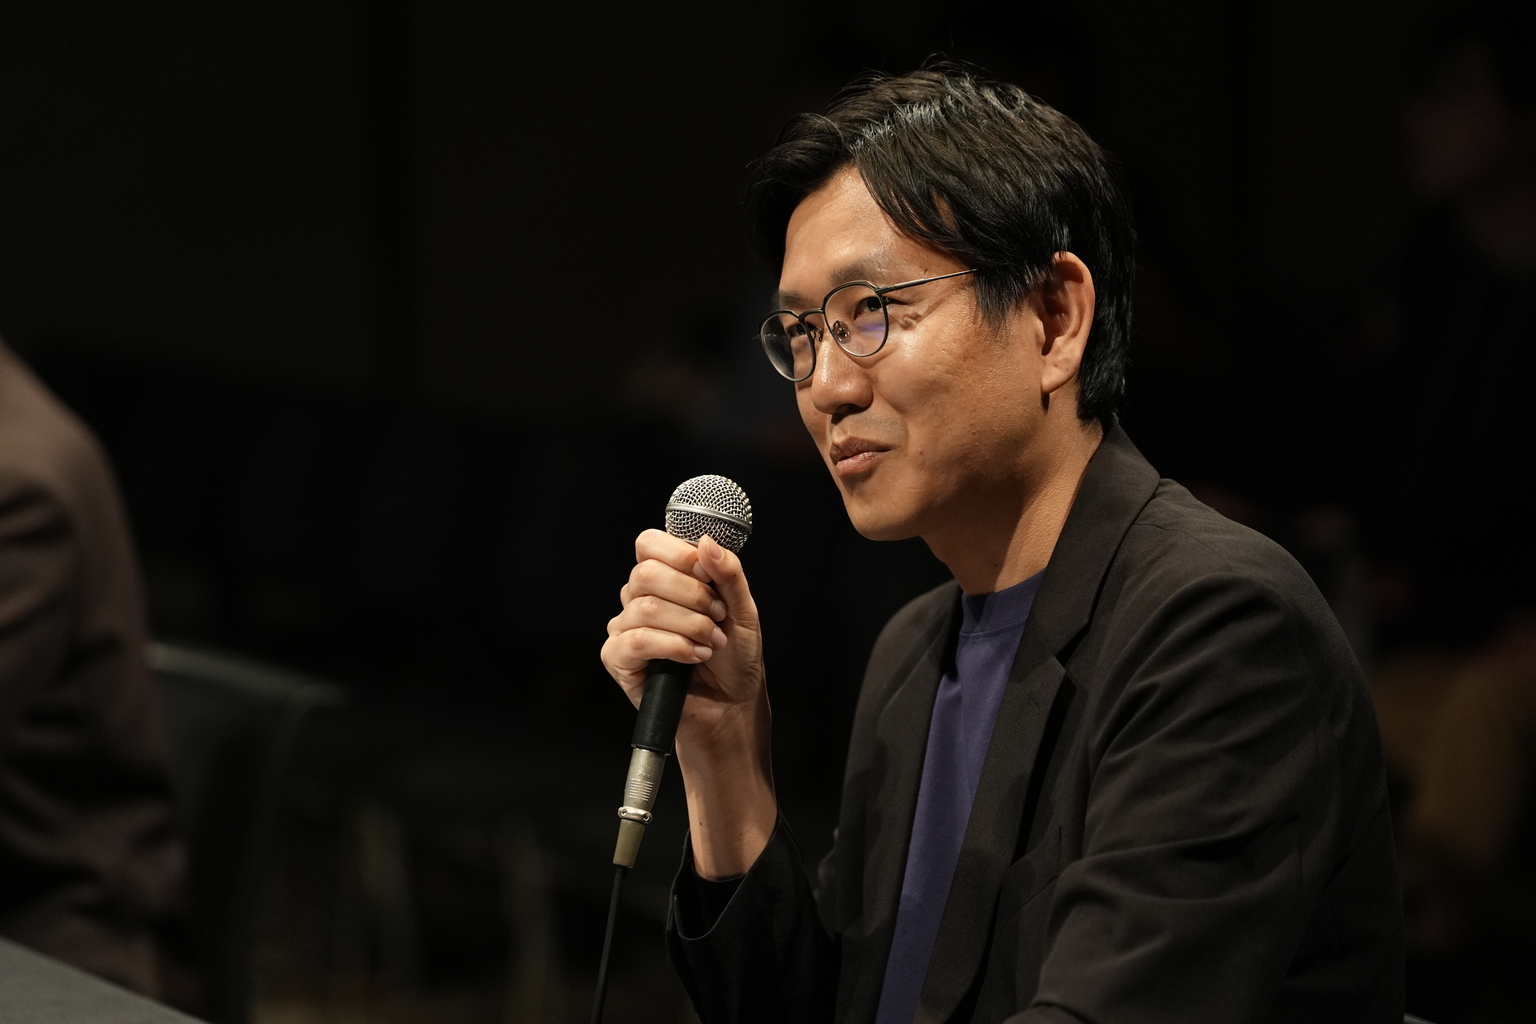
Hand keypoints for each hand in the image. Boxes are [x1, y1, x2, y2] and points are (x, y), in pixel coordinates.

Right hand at [601, 529, 776, 876]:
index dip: (678, 553)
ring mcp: (625, 628)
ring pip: (645, 607)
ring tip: (711, 643)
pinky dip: (672, 646)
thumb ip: (728, 574)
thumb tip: (707, 542)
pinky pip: (635, 640)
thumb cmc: (735, 658)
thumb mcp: (743, 611)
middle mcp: (640, 598)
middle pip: (647, 572)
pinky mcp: (617, 658)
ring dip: (688, 625)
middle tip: (717, 617)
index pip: (649, 543)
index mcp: (666, 578)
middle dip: (691, 595)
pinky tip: (694, 657)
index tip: (708, 575)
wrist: (731, 707)